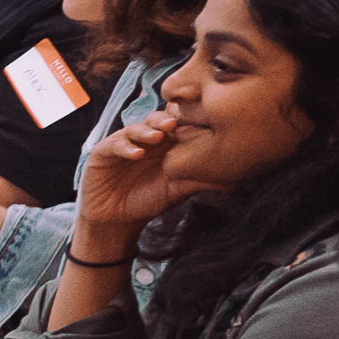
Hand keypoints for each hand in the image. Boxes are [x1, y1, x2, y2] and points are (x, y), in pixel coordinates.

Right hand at [74, 103, 194, 241]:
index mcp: (166, 144)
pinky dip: (126, 147)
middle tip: (176, 124)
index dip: (187, 120)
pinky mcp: (103, 152)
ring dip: (147, 130)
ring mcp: (124, 143)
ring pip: (136, 127)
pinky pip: (115, 144)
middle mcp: (145, 139)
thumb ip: (202, 181)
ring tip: (158, 137)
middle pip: (157, 119)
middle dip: (167, 119)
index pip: (178, 123)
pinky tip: (136, 154)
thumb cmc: (148, 200)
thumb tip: (235, 180)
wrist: (117, 219)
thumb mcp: (179, 190)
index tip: (198, 122)